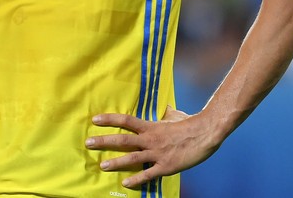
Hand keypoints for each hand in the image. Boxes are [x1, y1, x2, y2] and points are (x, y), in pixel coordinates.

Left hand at [85, 106, 218, 187]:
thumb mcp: (173, 115)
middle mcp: (150, 139)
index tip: (95, 120)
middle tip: (88, 143)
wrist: (204, 134)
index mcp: (150, 126)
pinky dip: (136, 180)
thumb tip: (165, 108)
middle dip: (104, 141)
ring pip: (131, 158)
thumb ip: (165, 114)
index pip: (125, 120)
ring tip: (102, 165)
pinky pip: (148, 174)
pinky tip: (125, 183)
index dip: (109, 119)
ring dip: (115, 162)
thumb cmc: (189, 123)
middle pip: (122, 140)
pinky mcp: (165, 167)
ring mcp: (157, 153)